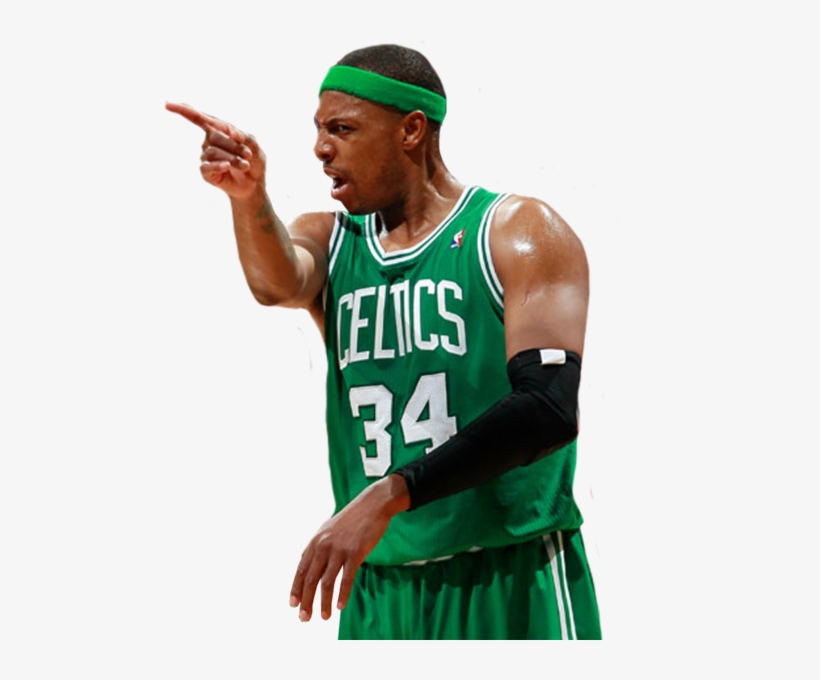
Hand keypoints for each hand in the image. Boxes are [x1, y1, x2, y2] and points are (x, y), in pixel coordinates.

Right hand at [165, 102, 265, 198]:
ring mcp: (206, 157)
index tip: (167, 104)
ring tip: (245, 165)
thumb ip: (245, 136)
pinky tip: (228, 167)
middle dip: (235, 146)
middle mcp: (208, 142)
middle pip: (214, 136)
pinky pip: (208, 166)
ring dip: (233, 159)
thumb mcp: (254, 146)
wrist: (254, 185)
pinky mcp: (206, 172)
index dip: (183, 110)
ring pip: (214, 152)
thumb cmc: (253, 161)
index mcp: (218, 130)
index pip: (198, 118)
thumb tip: (230, 131)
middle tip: (248, 155)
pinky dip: (219, 166)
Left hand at [290, 475, 409, 621]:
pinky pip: (346, 578)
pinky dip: (342, 594)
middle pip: (310, 579)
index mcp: (315, 542)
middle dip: (306, 601)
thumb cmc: (352, 519)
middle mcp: (323, 546)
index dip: (296, 588)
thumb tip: (309, 566)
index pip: (301, 569)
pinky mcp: (355, 552)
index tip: (293, 605)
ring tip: (324, 617)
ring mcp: (339, 549)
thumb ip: (319, 548)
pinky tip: (340, 606)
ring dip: (324, 602)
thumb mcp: (329, 530)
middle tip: (304, 618)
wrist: (372, 505)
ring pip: (327, 582)